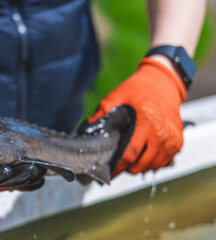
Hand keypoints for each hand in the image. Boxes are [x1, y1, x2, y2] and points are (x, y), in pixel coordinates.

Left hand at [85, 57, 185, 177]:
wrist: (164, 81)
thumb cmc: (139, 88)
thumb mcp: (117, 96)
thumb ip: (101, 112)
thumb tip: (87, 126)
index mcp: (145, 123)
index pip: (131, 154)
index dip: (118, 167)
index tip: (109, 174)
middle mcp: (162, 134)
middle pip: (143, 164)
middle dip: (128, 169)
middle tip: (117, 167)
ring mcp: (172, 138)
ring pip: (155, 165)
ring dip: (141, 167)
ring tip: (129, 163)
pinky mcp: (179, 140)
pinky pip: (166, 161)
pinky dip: (154, 163)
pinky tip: (143, 158)